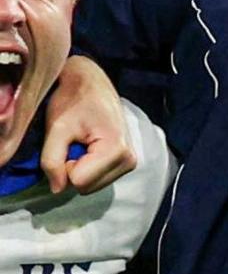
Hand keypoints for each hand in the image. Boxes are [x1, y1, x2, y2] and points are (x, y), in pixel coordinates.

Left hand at [35, 57, 134, 195]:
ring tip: (80, 143)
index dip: (64, 165)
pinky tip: (88, 147)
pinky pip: (99, 179)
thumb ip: (52, 159)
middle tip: (72, 143)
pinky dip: (88, 167)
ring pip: (93, 185)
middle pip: (88, 187)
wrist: (91, 84)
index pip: (79, 181)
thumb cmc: (73, 100)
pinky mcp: (127, 163)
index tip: (67, 142)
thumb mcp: (57, 128)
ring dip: (80, 168)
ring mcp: (131, 163)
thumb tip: (56, 189)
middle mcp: (130, 161)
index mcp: (116, 151)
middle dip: (73, 169)